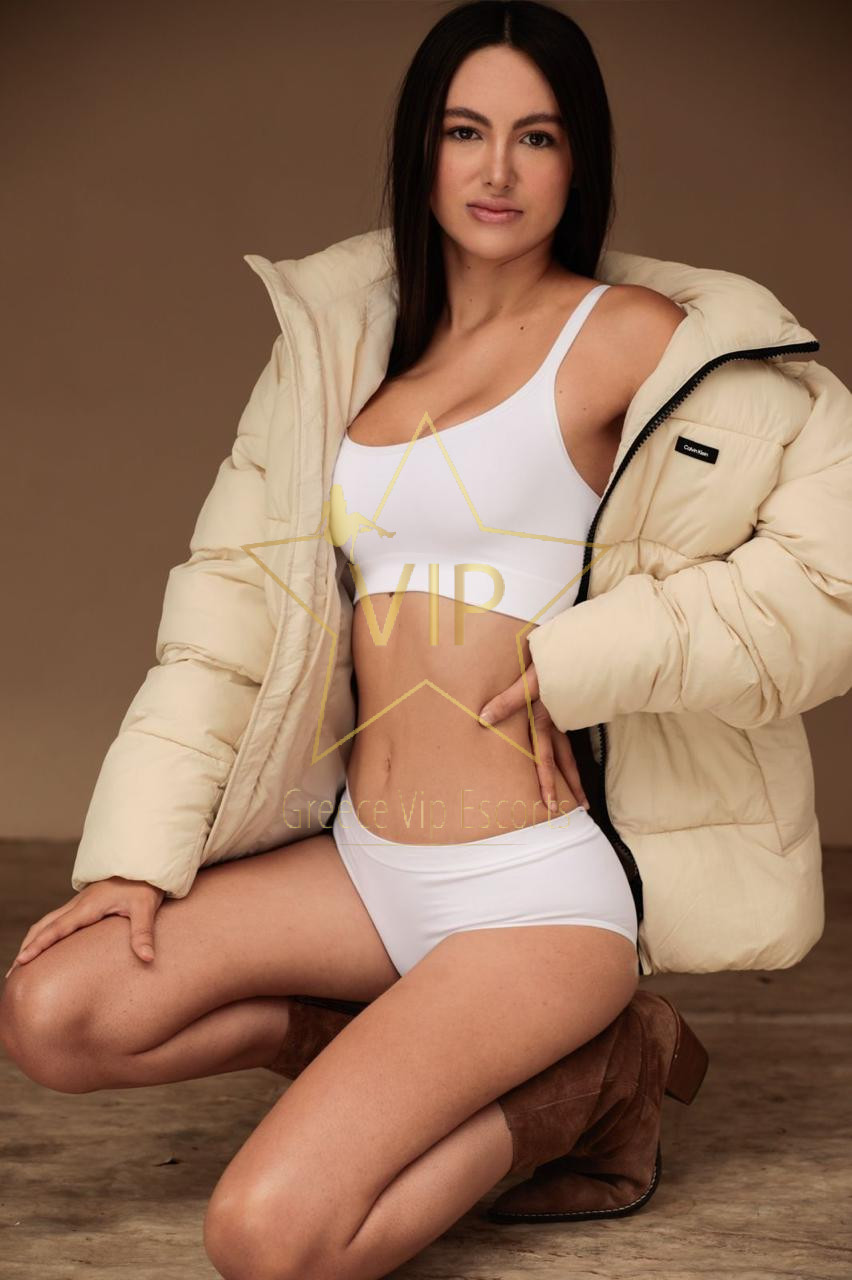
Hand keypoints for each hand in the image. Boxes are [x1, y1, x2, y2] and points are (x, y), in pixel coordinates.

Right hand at [4, 877, 165, 978]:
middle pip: (44, 926)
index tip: (20, 961)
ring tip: (22, 961)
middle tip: (12, 971)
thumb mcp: (146, 907)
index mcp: (88, 907)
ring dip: (33, 940)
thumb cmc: (145, 884)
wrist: (145, 860)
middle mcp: (79, 905)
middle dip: (27, 947)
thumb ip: (143, 933)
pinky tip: (47, 944)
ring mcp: (80, 904)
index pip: (57, 929)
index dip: (38, 946)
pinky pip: (58, 920)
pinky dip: (45, 933)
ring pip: (48, 922)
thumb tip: (147, 959)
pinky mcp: (85, 905)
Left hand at [478, 661, 588, 816]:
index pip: (546, 759)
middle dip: (573, 787)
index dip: (546, 783)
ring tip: (581, 794)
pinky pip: (567, 734)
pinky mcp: (566, 705)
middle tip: (582, 810)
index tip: (550, 807)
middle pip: (566, 761)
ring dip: (575, 773)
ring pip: (571, 750)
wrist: (575, 643)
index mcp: (546, 719)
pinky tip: (568, 759)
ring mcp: (565, 714)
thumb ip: (506, 700)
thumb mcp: (527, 679)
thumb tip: (483, 718)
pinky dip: (569, 752)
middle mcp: (558, 721)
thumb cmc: (550, 660)